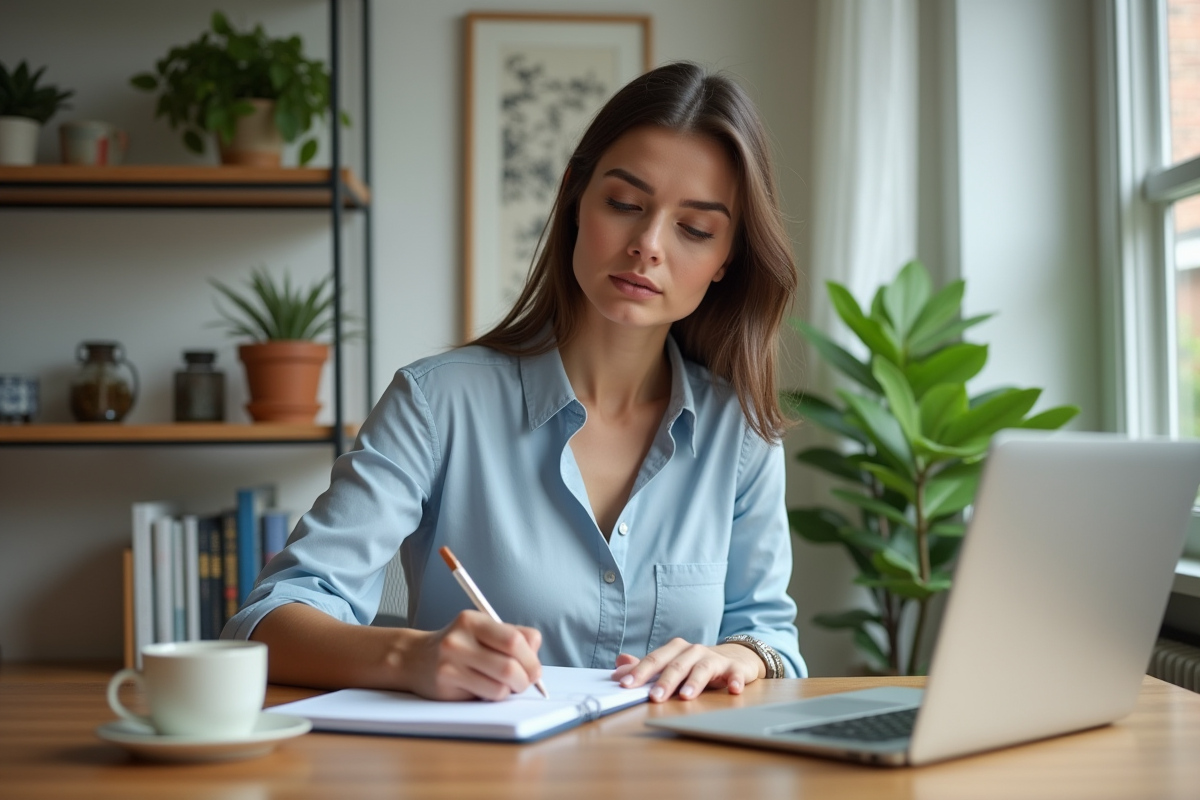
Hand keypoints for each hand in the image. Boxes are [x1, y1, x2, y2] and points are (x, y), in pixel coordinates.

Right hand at [406, 610, 543, 700]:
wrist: (415, 658)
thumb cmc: (459, 646)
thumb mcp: (484, 631)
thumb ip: (513, 636)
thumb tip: (535, 653)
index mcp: (473, 620)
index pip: (514, 639)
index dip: (531, 658)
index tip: (534, 668)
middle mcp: (459, 639)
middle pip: (509, 665)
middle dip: (526, 678)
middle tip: (525, 681)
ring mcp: (450, 662)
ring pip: (501, 685)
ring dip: (511, 689)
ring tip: (505, 685)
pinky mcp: (446, 683)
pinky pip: (487, 696)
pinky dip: (495, 695)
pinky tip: (486, 688)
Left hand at [611, 638, 764, 701]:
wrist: (734, 657)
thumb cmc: (695, 664)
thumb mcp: (670, 664)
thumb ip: (644, 667)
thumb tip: (618, 665)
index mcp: (675, 649)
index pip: (654, 659)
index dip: (639, 671)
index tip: (625, 684)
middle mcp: (693, 651)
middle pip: (676, 665)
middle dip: (664, 681)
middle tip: (653, 697)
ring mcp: (714, 659)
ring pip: (702, 669)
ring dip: (693, 682)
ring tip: (685, 697)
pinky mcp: (734, 668)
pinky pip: (734, 673)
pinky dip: (734, 680)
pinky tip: (733, 690)